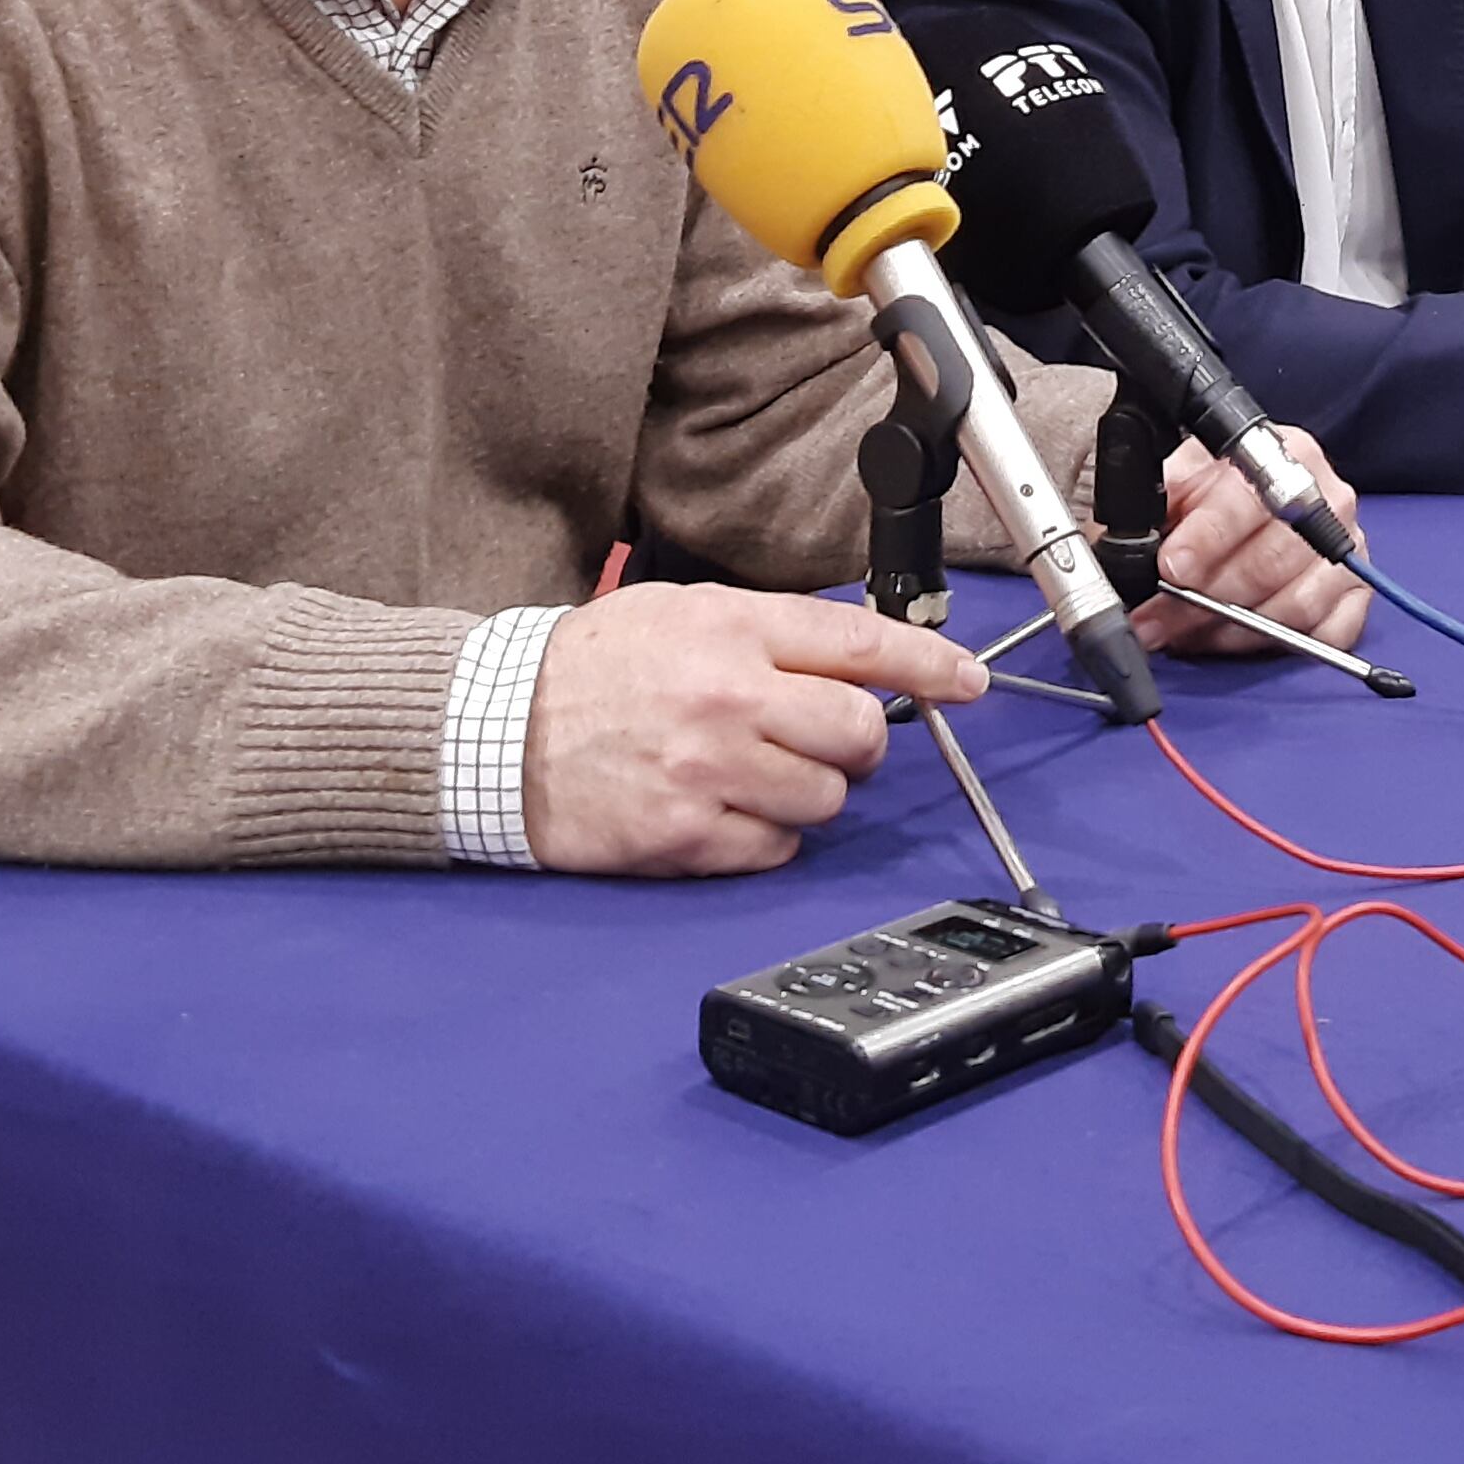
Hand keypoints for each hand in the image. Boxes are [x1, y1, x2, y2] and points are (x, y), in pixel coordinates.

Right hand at [519, 584, 979, 876]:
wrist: (497, 730)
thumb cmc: (592, 670)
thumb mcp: (683, 613)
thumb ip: (773, 632)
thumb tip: (861, 656)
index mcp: (729, 629)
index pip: (858, 643)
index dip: (927, 665)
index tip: (965, 681)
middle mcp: (726, 697)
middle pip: (858, 732)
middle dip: (857, 743)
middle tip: (825, 740)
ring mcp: (707, 771)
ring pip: (826, 800)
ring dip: (809, 793)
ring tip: (756, 773)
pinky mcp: (684, 835)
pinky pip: (776, 849)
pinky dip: (766, 836)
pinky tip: (724, 809)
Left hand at [1141, 432, 1372, 656]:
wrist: (1257, 508)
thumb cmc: (1217, 495)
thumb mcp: (1183, 478)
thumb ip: (1158, 495)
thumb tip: (1124, 528)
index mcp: (1286, 454)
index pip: (1251, 500)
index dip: (1209, 536)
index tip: (1172, 565)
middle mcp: (1328, 499)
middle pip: (1271, 561)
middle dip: (1204, 598)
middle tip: (1157, 619)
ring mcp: (1347, 550)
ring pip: (1294, 604)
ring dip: (1231, 629)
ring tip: (1186, 634)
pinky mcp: (1356, 595)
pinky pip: (1327, 634)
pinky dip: (1277, 645)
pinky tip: (1235, 641)